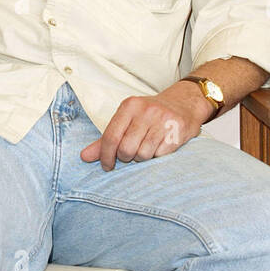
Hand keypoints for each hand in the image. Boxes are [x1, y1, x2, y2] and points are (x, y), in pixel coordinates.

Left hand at [80, 82, 213, 170]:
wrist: (185, 103)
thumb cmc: (150, 116)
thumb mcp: (126, 120)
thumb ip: (106, 139)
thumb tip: (84, 157)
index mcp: (129, 106)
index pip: (110, 137)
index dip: (106, 156)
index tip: (107, 166)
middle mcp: (146, 110)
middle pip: (126, 149)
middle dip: (126, 158)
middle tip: (131, 155)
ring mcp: (163, 120)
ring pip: (143, 154)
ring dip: (142, 157)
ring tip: (147, 148)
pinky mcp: (178, 130)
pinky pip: (160, 155)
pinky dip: (157, 156)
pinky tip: (160, 147)